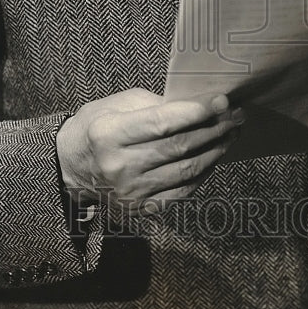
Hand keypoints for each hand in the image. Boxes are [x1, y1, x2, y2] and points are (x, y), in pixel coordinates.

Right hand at [56, 88, 242, 213]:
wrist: (71, 167)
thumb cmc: (98, 127)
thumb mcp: (118, 105)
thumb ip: (155, 104)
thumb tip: (197, 104)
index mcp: (109, 134)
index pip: (163, 123)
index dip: (197, 112)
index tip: (223, 101)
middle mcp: (119, 166)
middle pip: (179, 147)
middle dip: (214, 129)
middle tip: (236, 115)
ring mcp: (131, 191)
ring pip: (186, 170)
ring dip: (215, 151)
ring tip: (230, 134)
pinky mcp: (141, 207)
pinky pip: (182, 191)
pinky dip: (203, 173)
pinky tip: (213, 157)